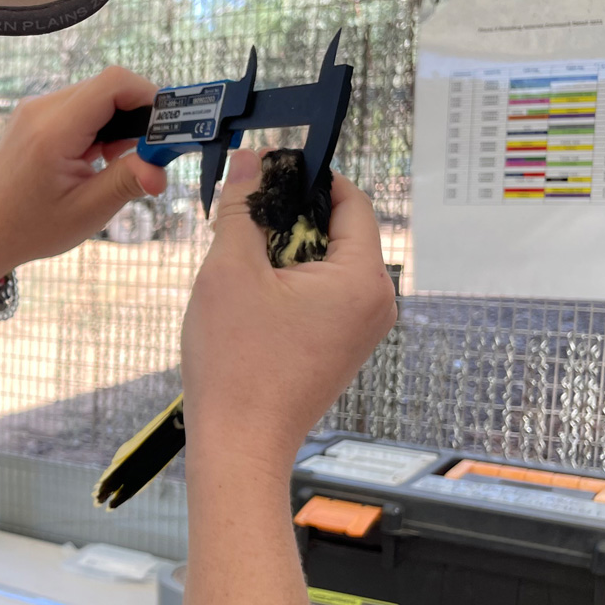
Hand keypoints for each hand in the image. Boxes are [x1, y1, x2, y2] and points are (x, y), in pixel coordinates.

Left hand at [0, 67, 168, 287]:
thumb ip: (127, 181)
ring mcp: (35, 110)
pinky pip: (79, 106)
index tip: (167, 129)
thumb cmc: (31, 229)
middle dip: (138, 113)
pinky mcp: (35, 117)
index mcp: (53, 131)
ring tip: (115, 162)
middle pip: (107, 86)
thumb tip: (162, 168)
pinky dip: (99, 125)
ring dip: (118, 121)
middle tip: (147, 153)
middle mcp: (41, 110)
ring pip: (95, 95)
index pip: (113, 84)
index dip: (149, 97)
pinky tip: (97, 158)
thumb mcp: (87, 211)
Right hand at [180, 149, 396, 480]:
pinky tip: (248, 297)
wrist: (238, 443)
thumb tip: (248, 162)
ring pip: (324, 264)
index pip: (351, 200)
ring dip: (283, 253)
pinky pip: (321, 296)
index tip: (268, 168)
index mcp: (363, 279)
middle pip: (337, 231)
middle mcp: (375, 303)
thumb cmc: (237, 366)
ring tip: (238, 264)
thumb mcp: (229, 269)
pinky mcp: (341, 348)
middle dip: (287, 218)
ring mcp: (361, 329)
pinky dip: (287, 284)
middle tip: (241, 218)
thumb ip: (240, 207)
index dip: (308, 176)